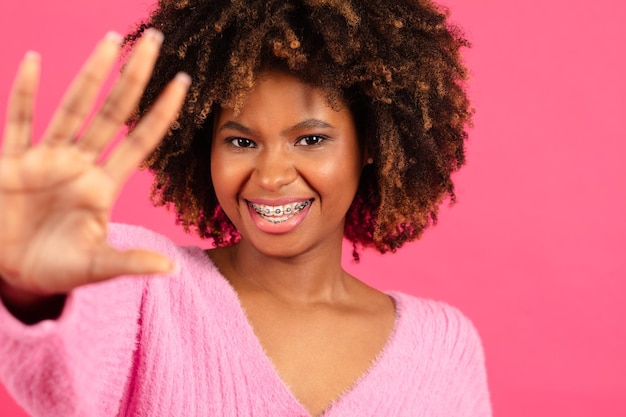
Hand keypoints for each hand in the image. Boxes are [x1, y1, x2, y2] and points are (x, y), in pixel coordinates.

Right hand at [0, 29, 189, 298]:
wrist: (10, 276)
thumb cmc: (57, 270)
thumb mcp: (96, 266)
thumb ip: (129, 262)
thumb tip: (172, 271)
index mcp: (103, 186)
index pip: (139, 141)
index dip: (161, 113)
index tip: (183, 84)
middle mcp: (79, 166)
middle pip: (112, 113)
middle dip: (133, 78)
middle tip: (154, 42)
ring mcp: (45, 161)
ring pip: (71, 109)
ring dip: (90, 75)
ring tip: (110, 41)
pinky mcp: (11, 165)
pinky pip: (17, 123)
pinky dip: (25, 95)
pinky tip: (35, 62)